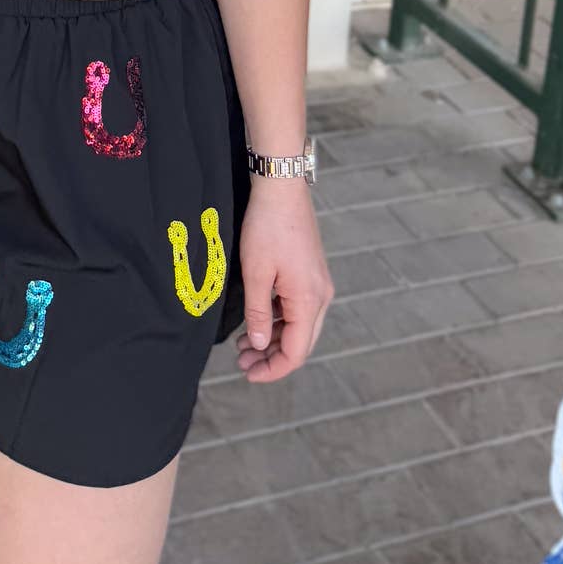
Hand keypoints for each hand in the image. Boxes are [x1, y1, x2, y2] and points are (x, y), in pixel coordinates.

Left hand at [235, 177, 333, 381]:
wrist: (281, 188)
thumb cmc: (267, 227)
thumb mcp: (255, 273)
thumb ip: (257, 314)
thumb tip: (258, 345)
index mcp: (309, 300)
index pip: (296, 352)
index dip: (273, 369)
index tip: (249, 374)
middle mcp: (320, 296)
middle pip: (300, 343)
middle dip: (271, 357)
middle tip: (242, 362)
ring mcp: (318, 284)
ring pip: (299, 326)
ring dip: (273, 338)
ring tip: (243, 344)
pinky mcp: (311, 274)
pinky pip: (297, 308)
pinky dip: (278, 320)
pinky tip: (257, 321)